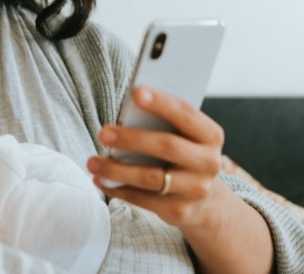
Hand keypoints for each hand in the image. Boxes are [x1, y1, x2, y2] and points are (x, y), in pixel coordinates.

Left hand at [87, 86, 224, 229]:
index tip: (137, 92)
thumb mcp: (183, 137)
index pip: (186, 114)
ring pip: (151, 178)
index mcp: (210, 135)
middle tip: (103, 133)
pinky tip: (100, 179)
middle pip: (168, 146)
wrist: (204, 200)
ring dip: (117, 169)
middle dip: (132, 139)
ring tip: (92, 161)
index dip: (162, 103)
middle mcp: (209, 163)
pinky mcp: (180, 211)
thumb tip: (125, 115)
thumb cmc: (182, 154)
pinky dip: (117, 189)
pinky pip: (143, 200)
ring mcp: (196, 190)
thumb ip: (162, 124)